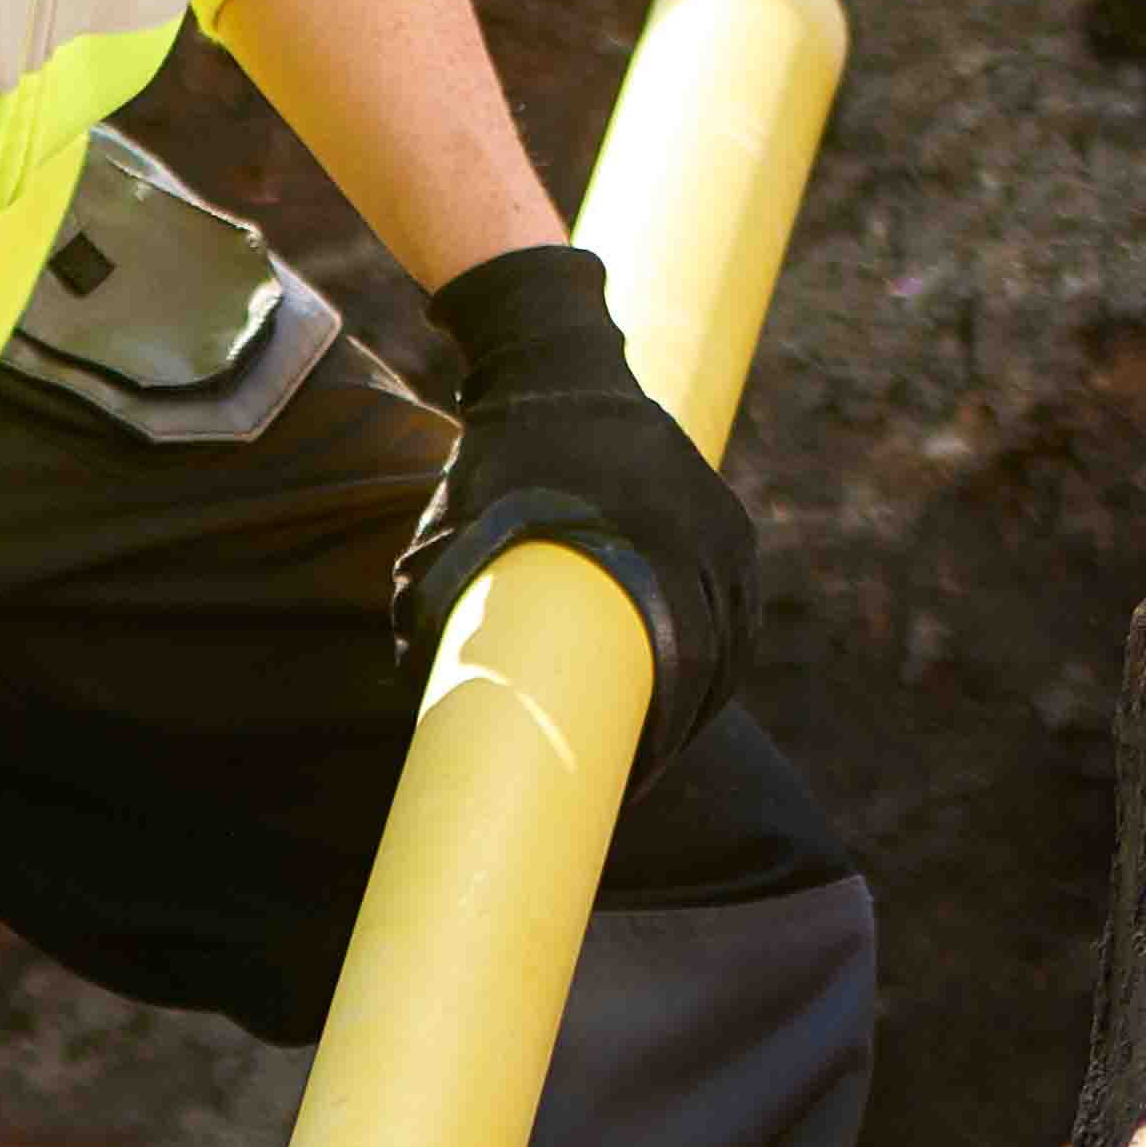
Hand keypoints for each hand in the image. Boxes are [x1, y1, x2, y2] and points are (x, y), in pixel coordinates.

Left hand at [391, 243, 759, 778]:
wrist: (556, 363)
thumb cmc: (497, 456)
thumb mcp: (456, 523)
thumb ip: (429, 597)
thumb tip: (403, 684)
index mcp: (641, 547)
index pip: (673, 673)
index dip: (658, 741)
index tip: (626, 783)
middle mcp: (698, 540)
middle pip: (710, 669)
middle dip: (678, 734)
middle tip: (637, 779)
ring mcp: (723, 530)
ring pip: (733, 646)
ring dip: (704, 702)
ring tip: (661, 747)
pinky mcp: (730, 523)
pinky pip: (742, 609)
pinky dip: (724, 658)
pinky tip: (695, 694)